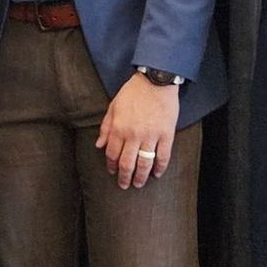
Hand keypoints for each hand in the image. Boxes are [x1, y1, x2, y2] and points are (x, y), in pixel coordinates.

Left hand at [95, 72, 178, 188]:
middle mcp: (133, 135)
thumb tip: (99, 145)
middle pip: (127, 163)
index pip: (112, 154)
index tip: (112, 171)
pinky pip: (163, 156)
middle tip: (124, 185)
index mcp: (119, 128)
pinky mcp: (166, 134)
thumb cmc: (132, 92)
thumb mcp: (113, 106)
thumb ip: (106, 127)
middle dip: (124, 177)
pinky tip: (157, 174)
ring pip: (144, 163)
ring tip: (139, 184)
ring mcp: (151, 136)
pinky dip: (160, 167)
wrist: (155, 80)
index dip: (111, 165)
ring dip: (141, 177)